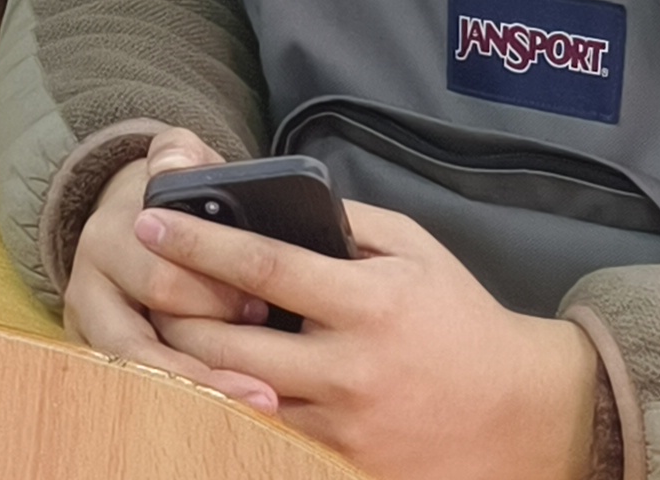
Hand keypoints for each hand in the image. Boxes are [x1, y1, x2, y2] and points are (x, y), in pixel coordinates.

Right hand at [62, 131, 277, 401]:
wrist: (127, 226)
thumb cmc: (169, 203)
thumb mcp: (174, 164)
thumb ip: (177, 153)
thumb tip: (174, 164)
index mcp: (109, 238)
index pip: (160, 276)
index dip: (212, 293)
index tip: (261, 305)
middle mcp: (90, 290)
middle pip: (152, 332)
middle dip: (213, 345)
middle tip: (269, 358)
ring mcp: (91, 334)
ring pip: (143, 375)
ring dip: (201, 390)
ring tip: (259, 404)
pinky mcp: (103, 365)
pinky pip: (143, 393)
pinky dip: (186, 403)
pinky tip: (230, 415)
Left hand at [142, 191, 601, 479]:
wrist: (517, 412)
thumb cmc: (461, 319)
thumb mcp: (415, 250)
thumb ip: (347, 224)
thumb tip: (280, 205)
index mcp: (367, 303)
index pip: (264, 266)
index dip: (200, 242)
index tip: (151, 221)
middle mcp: (348, 368)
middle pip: (228, 343)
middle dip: (174, 312)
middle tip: (142, 282)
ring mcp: (342, 425)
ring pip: (236, 396)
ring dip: (192, 365)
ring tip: (166, 332)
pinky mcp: (342, 464)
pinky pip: (267, 436)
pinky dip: (234, 406)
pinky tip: (213, 382)